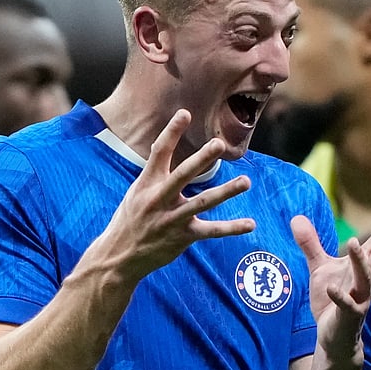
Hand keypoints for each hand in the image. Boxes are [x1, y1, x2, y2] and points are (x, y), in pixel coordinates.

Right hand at [99, 109, 255, 278]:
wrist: (119, 256)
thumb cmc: (131, 218)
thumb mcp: (137, 191)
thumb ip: (155, 171)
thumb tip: (163, 143)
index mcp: (147, 184)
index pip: (158, 152)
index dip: (171, 132)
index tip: (185, 113)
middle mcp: (159, 199)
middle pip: (183, 175)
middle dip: (201, 159)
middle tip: (219, 144)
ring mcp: (172, 219)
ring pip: (202, 202)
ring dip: (226, 191)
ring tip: (246, 181)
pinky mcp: (183, 237)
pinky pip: (211, 231)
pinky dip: (232, 228)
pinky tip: (250, 224)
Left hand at [292, 199, 370, 358]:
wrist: (333, 336)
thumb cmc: (331, 300)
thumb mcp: (320, 268)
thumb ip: (311, 244)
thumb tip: (297, 218)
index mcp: (364, 267)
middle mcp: (367, 281)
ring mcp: (360, 299)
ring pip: (365, 279)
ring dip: (360, 261)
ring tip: (354, 242)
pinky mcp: (349, 316)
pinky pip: (347, 306)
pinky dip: (340, 297)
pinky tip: (331, 287)